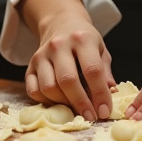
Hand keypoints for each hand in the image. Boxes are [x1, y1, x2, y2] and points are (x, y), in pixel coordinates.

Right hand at [19, 0, 115, 120]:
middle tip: (91, 117)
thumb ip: (105, 72)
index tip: (104, 111)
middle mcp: (59, 45)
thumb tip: (111, 95)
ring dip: (63, 104)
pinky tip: (59, 102)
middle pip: (68, 80)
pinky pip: (34, 90)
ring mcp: (41, 55)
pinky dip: (46, 101)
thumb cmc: (84, 40)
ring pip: (49, 88)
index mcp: (82, 39)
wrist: (60, 23)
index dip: (100, 94)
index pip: (92, 70)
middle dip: (81, 103)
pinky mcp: (30, 66)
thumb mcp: (100, 50)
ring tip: (75, 108)